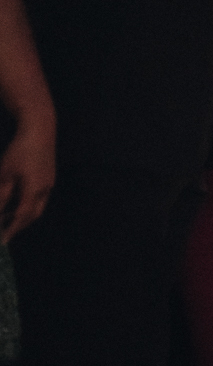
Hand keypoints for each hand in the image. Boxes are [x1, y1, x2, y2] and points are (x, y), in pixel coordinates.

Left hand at [0, 122, 54, 243]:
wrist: (40, 129)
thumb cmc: (20, 150)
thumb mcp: (5, 173)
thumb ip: (2, 194)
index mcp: (34, 190)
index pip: (22, 216)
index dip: (12, 229)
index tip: (3, 240)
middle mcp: (45, 189)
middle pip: (34, 214)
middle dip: (19, 224)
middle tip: (5, 230)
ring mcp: (49, 181)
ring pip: (38, 205)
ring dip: (23, 213)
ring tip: (7, 214)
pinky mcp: (49, 175)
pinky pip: (39, 195)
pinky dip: (28, 202)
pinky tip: (17, 197)